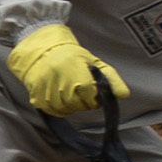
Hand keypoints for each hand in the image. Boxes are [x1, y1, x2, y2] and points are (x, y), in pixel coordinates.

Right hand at [8, 23, 125, 118]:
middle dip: (82, 101)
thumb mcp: (95, 63)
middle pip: (78, 106)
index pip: (91, 99)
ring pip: (65, 110)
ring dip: (70, 105)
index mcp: (76, 74)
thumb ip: (112, 80)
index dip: (93, 96)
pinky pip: (52, 111)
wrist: (42, 50)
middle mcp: (60, 83)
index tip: (90, 87)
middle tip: (78, 88)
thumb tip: (125, 95)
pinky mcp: (36, 96)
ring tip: (68, 90)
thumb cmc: (71, 56)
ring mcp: (46, 91)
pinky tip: (59, 96)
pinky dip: (58, 108)